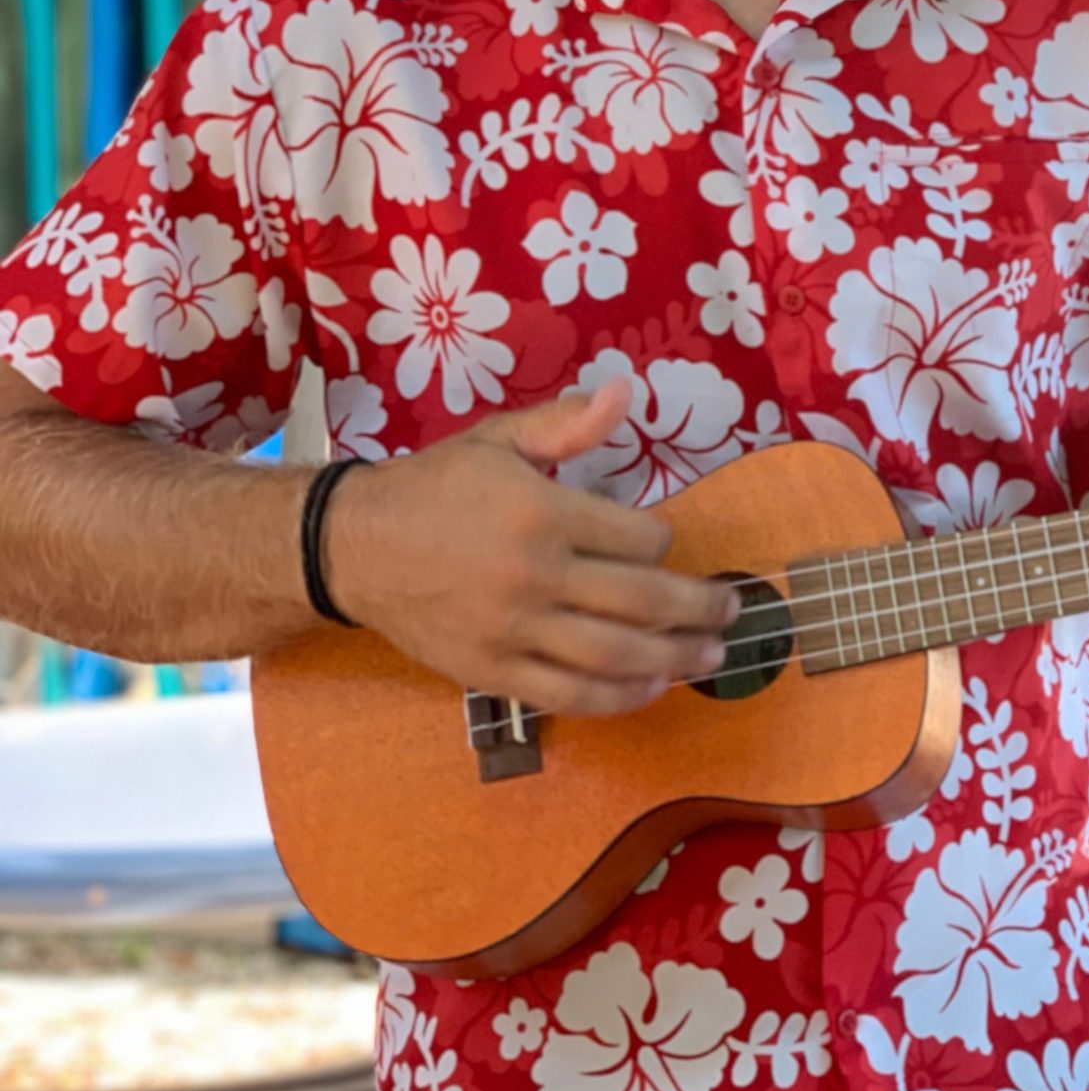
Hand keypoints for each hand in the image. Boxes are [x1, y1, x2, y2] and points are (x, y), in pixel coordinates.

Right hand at [322, 382, 740, 716]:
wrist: (354, 545)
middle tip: (731, 611)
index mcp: (541, 512)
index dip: (664, 541)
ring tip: (710, 658)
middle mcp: (533, 575)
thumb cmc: (434, 487)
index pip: (638, 537)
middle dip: (698, 609)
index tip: (665, 542)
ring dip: (673, 661)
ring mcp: (512, 630)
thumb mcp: (499, 440)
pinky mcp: (492, 672)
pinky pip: (568, 695)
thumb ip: (567, 423)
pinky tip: (649, 689)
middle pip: (642, 602)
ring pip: (614, 657)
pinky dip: (617, 698)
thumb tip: (627, 392)